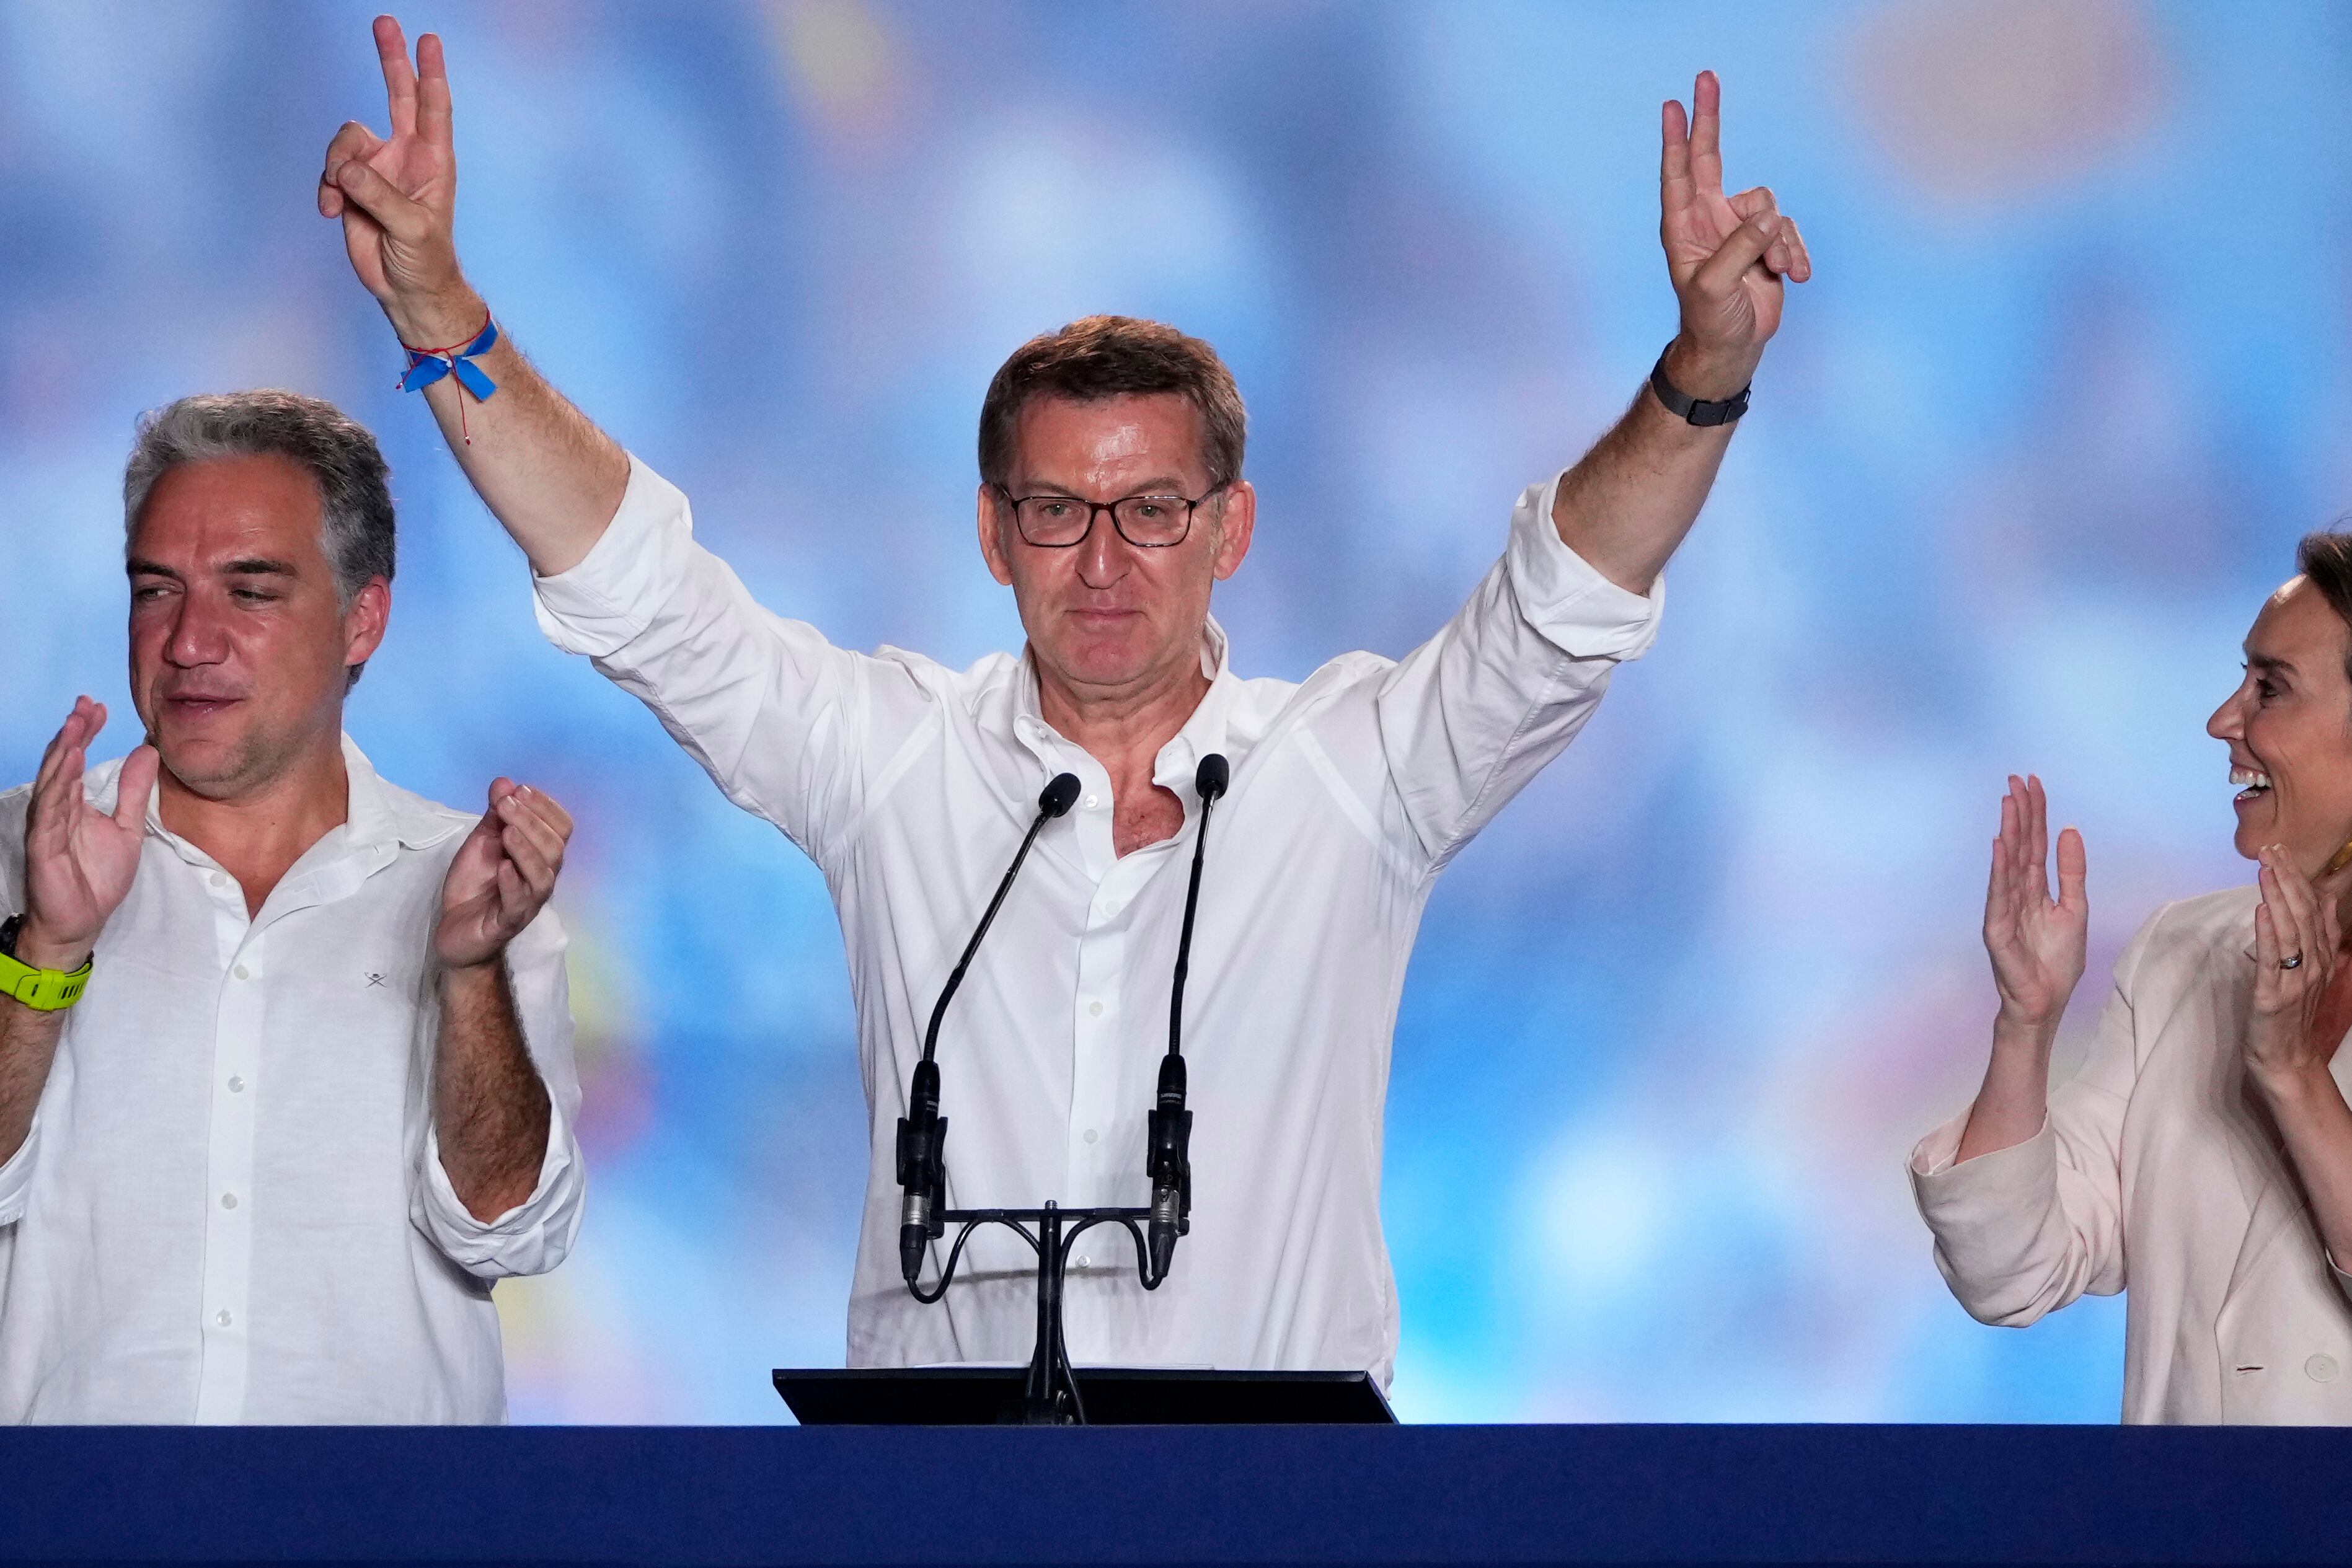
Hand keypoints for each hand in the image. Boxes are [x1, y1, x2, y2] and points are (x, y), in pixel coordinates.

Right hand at [18, 699, 157, 970]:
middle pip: (62, 762)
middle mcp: (57, 809)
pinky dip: (61, 785)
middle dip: (73, 731)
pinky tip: (72, 762)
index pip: (77, 758)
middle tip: (86, 703)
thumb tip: (147, 751)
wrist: (83, 921)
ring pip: (54, 780)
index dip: (86, 731)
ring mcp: (48, 825)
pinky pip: (52, 810)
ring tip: (77, 723)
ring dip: (64, 750)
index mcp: (74, 803)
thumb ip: (133, 791)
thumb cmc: (98, 878)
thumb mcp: (128, 828)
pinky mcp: (44, 845)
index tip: (99, 706)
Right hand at [316, 15, 480, 344]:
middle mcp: (406, 156)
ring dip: (337, 164)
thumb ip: (379, 195)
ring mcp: (377, 168)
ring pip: (346, 138)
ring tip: (340, 197)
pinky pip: (329, 168)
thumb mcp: (412, 229)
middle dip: (391, 59)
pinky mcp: (352, 185)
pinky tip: (329, 210)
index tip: (429, 40)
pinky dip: (325, 187)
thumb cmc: (425, 260)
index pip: (433, 108)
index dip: (430, 73)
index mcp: (433, 161)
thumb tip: (346, 169)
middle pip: (397, 95)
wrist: (406, 289)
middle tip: (386, 21)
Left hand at [434, 780, 571, 972]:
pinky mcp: (507, 923)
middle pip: (555, 849)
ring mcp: (527, 902)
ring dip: (526, 850)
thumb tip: (504, 782)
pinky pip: (519, 903)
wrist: (455, 930)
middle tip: (506, 805)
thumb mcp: (482, 843)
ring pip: (543, 876)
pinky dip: (513, 883)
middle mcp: (541, 878)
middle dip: (532, 822)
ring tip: (506, 832)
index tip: (520, 790)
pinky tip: (503, 867)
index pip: (561, 828)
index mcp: (540, 857)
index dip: (546, 807)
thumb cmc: (474, 886)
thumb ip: (496, 816)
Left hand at [1657, 71, 1812, 399]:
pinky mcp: (1766, 243)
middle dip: (1710, 120)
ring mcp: (1739, 229)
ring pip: (1769, 206)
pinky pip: (1787, 230)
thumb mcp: (1718, 287)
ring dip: (1779, 240)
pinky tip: (1793, 276)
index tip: (1674, 104)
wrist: (1733, 349)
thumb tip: (1768, 216)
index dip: (1678, 138)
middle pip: (1712, 157)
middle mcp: (1709, 220)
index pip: (1680, 173)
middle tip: (1706, 78)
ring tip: (1775, 271)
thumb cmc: (1711, 321)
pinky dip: (1794, 252)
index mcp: (1685, 228)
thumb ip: (1740, 248)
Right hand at [1982, 774, 2087, 1035]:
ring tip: (2009, 802)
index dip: (2036, 813)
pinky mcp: (1997, 928)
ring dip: (2009, 830)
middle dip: (2020, 812)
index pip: (2036, 843)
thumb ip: (2071, 871)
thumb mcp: (2074, 909)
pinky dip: (1999, 868)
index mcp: (2036, 888)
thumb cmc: (2056, 961)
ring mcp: (2005, 908)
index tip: (2034, 783)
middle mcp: (2017, 892)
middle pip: (2020, 845)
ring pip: (2009, 862)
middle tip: (2017, 779)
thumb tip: (2070, 831)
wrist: (2045, 1000)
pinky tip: (2000, 844)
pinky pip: (1999, 893)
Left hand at [2246, 844, 2351, 1098]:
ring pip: (2290, 931)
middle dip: (2288, 878)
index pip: (2314, 909)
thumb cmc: (2291, 1015)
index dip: (2300, 878)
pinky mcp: (2273, 997)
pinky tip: (2261, 909)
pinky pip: (2272, 960)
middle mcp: (2314, 965)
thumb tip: (2323, 901)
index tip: (2283, 850)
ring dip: (2278, 896)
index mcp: (2322, 957)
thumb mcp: (2310, 971)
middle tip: (2271, 849)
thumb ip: (2316, 937)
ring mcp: (2295, 981)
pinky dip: (2267, 932)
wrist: (2288, 1061)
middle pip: (2304, 913)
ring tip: (2265, 868)